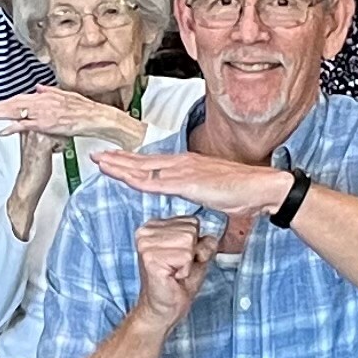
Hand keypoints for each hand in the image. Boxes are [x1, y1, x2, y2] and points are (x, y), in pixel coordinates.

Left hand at [0, 85, 144, 146]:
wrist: (99, 117)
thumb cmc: (86, 111)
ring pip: (16, 111)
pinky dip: (13, 127)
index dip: (4, 103)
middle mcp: (43, 100)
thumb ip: (51, 92)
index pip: (20, 98)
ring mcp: (44, 111)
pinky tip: (2, 130)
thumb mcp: (67, 97)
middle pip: (13, 103)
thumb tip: (38, 88)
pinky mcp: (48, 123)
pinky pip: (26, 124)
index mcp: (46, 95)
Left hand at [95, 145, 296, 221]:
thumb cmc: (243, 192)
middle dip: (118, 159)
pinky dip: (136, 179)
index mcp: (188, 164)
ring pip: (143, 169)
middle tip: (97, 156)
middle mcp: (182, 163)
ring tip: (100, 163)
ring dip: (120, 166)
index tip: (114, 159)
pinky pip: (155, 182)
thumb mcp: (213, 193)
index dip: (131, 161)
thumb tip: (194, 201)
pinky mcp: (187, 183)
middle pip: (142, 162)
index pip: (153, 163)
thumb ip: (200, 195)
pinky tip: (122, 177)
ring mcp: (183, 171)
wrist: (260, 187)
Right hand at [130, 211, 207, 328]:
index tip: (181, 259)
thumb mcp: (198, 256)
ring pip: (188, 242)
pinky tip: (172, 277)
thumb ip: (205, 241)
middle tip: (178, 268)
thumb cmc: (178, 283)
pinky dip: (184, 270)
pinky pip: (184, 256)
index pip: (192, 221)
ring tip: (174, 272)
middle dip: (192, 253)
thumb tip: (211, 237)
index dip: (195, 244)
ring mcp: (146, 244)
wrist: (164, 308)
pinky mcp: (150, 258)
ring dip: (187, 262)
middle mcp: (146, 231)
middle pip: (191, 231)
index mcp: (154, 225)